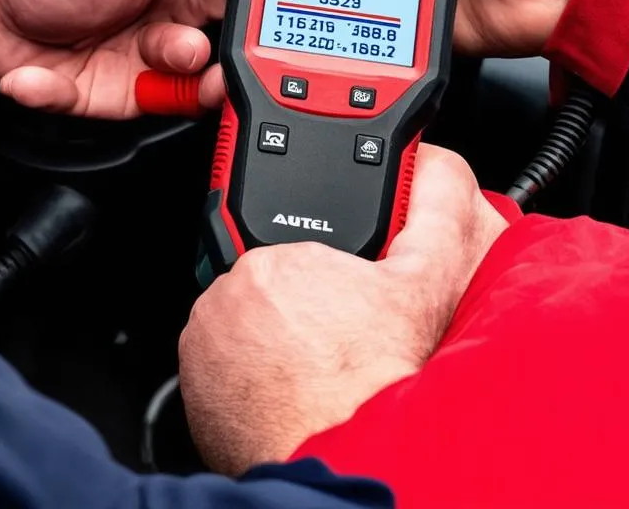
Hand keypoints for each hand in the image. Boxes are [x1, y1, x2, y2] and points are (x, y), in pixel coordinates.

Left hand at [0, 0, 257, 116]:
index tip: (274, 3)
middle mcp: (166, 7)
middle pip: (229, 35)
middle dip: (231, 49)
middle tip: (212, 44)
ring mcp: (141, 53)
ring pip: (193, 80)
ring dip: (178, 73)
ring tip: (151, 55)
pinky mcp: (113, 91)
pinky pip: (128, 107)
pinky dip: (84, 96)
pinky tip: (46, 76)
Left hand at [178, 145, 506, 474]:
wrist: (343, 458)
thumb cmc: (373, 383)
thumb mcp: (424, 286)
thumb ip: (432, 215)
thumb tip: (436, 170)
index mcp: (277, 261)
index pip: (295, 251)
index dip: (323, 282)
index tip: (338, 311)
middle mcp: (230, 292)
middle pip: (267, 287)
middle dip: (294, 307)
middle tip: (327, 343)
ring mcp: (207, 336)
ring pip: (241, 321)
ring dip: (265, 337)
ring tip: (306, 367)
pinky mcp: (192, 378)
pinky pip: (217, 361)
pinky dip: (241, 370)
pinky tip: (279, 385)